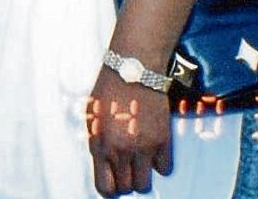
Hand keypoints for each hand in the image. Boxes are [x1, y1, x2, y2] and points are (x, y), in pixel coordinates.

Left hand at [87, 68, 172, 196]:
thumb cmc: (108, 90)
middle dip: (125, 181)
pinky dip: (160, 164)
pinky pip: (165, 169)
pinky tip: (153, 151)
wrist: (132, 70)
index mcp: (99, 145)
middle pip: (126, 188)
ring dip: (142, 176)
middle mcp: (121, 150)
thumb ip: (98, 144)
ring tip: (139, 162)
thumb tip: (104, 166)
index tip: (113, 182)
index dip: (109, 188)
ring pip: (145, 185)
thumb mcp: (92, 118)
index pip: (105, 187)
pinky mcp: (163, 140)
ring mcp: (143, 147)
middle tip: (126, 168)